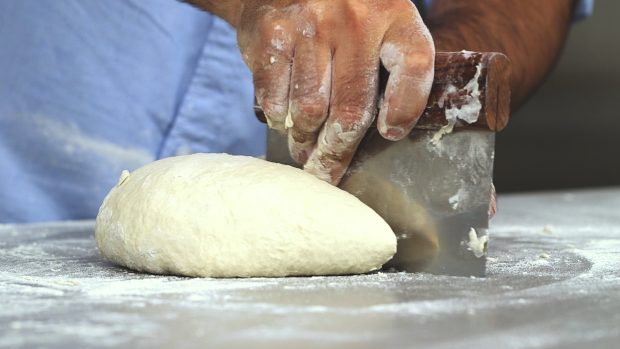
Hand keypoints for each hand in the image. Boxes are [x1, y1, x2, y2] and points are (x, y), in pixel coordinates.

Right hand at [237, 0, 434, 183]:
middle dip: (338, 151)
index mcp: (394, 15)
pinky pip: (275, 100)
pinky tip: (284, 118)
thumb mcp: (380, 27)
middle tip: (329, 170)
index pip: (414, 66)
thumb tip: (386, 136)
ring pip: (309, 111)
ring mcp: (310, 24)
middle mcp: (354, 17)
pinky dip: (279, 119)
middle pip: (352, 108)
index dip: (404, 110)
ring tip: (304, 148)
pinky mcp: (272, 35)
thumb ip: (392, 70)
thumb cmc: (344, 19)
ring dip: (304, 140)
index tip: (390, 134)